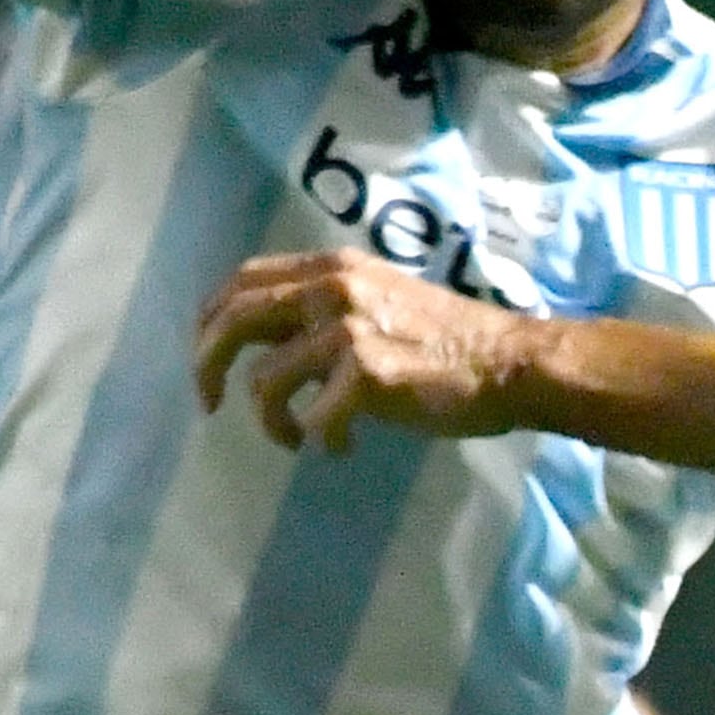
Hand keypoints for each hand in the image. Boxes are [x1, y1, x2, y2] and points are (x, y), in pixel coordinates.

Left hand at [192, 251, 535, 452]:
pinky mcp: (366, 373)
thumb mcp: (377, 302)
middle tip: (210, 405)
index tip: (205, 358)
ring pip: (265, 380)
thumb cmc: (446, 341)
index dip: (209, 320)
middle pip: (234, 319)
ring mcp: (348, 328)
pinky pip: (313, 418)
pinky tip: (345, 447)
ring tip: (295, 439)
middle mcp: (332, 287)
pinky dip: (322, 440)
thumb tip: (267, 342)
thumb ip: (322, 311)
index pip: (241, 280)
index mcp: (331, 267)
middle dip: (207, 365)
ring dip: (271, 422)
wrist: (508, 363)